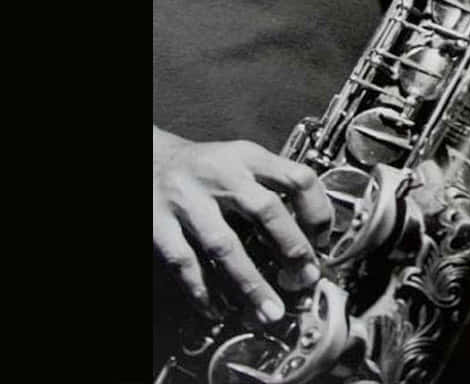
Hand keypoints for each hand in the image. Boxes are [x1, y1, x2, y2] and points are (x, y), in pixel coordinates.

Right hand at [152, 127, 333, 324]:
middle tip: (304, 279)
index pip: (297, 178)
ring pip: (224, 244)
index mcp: (249, 157)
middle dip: (290, 249)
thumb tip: (311, 240)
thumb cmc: (204, 168)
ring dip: (250, 283)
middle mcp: (221, 175)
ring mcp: (187, 200)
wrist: (147, 160)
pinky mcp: (159, 225)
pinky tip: (217, 309)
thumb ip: (272, 189)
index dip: (317, 213)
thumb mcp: (242, 162)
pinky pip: (185, 263)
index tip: (322, 244)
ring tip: (269, 311)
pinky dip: (203, 290)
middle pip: (265, 210)